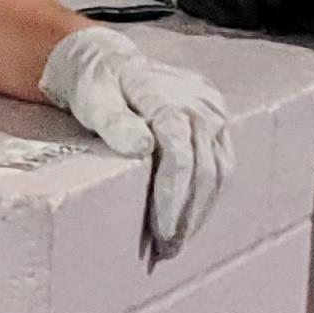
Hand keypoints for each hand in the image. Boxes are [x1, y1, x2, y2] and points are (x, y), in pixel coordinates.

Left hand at [38, 25, 233, 259]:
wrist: (105, 61)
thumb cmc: (94, 83)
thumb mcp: (91, 97)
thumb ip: (113, 120)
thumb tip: (142, 146)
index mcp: (167, 97)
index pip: (180, 156)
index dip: (173, 198)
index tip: (161, 232)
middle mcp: (199, 102)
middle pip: (205, 169)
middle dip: (187, 216)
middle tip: (167, 251)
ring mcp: (212, 109)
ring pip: (220, 170)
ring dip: (201, 211)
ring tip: (177, 242)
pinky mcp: (216, 119)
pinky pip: (222, 162)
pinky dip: (208, 195)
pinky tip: (190, 218)